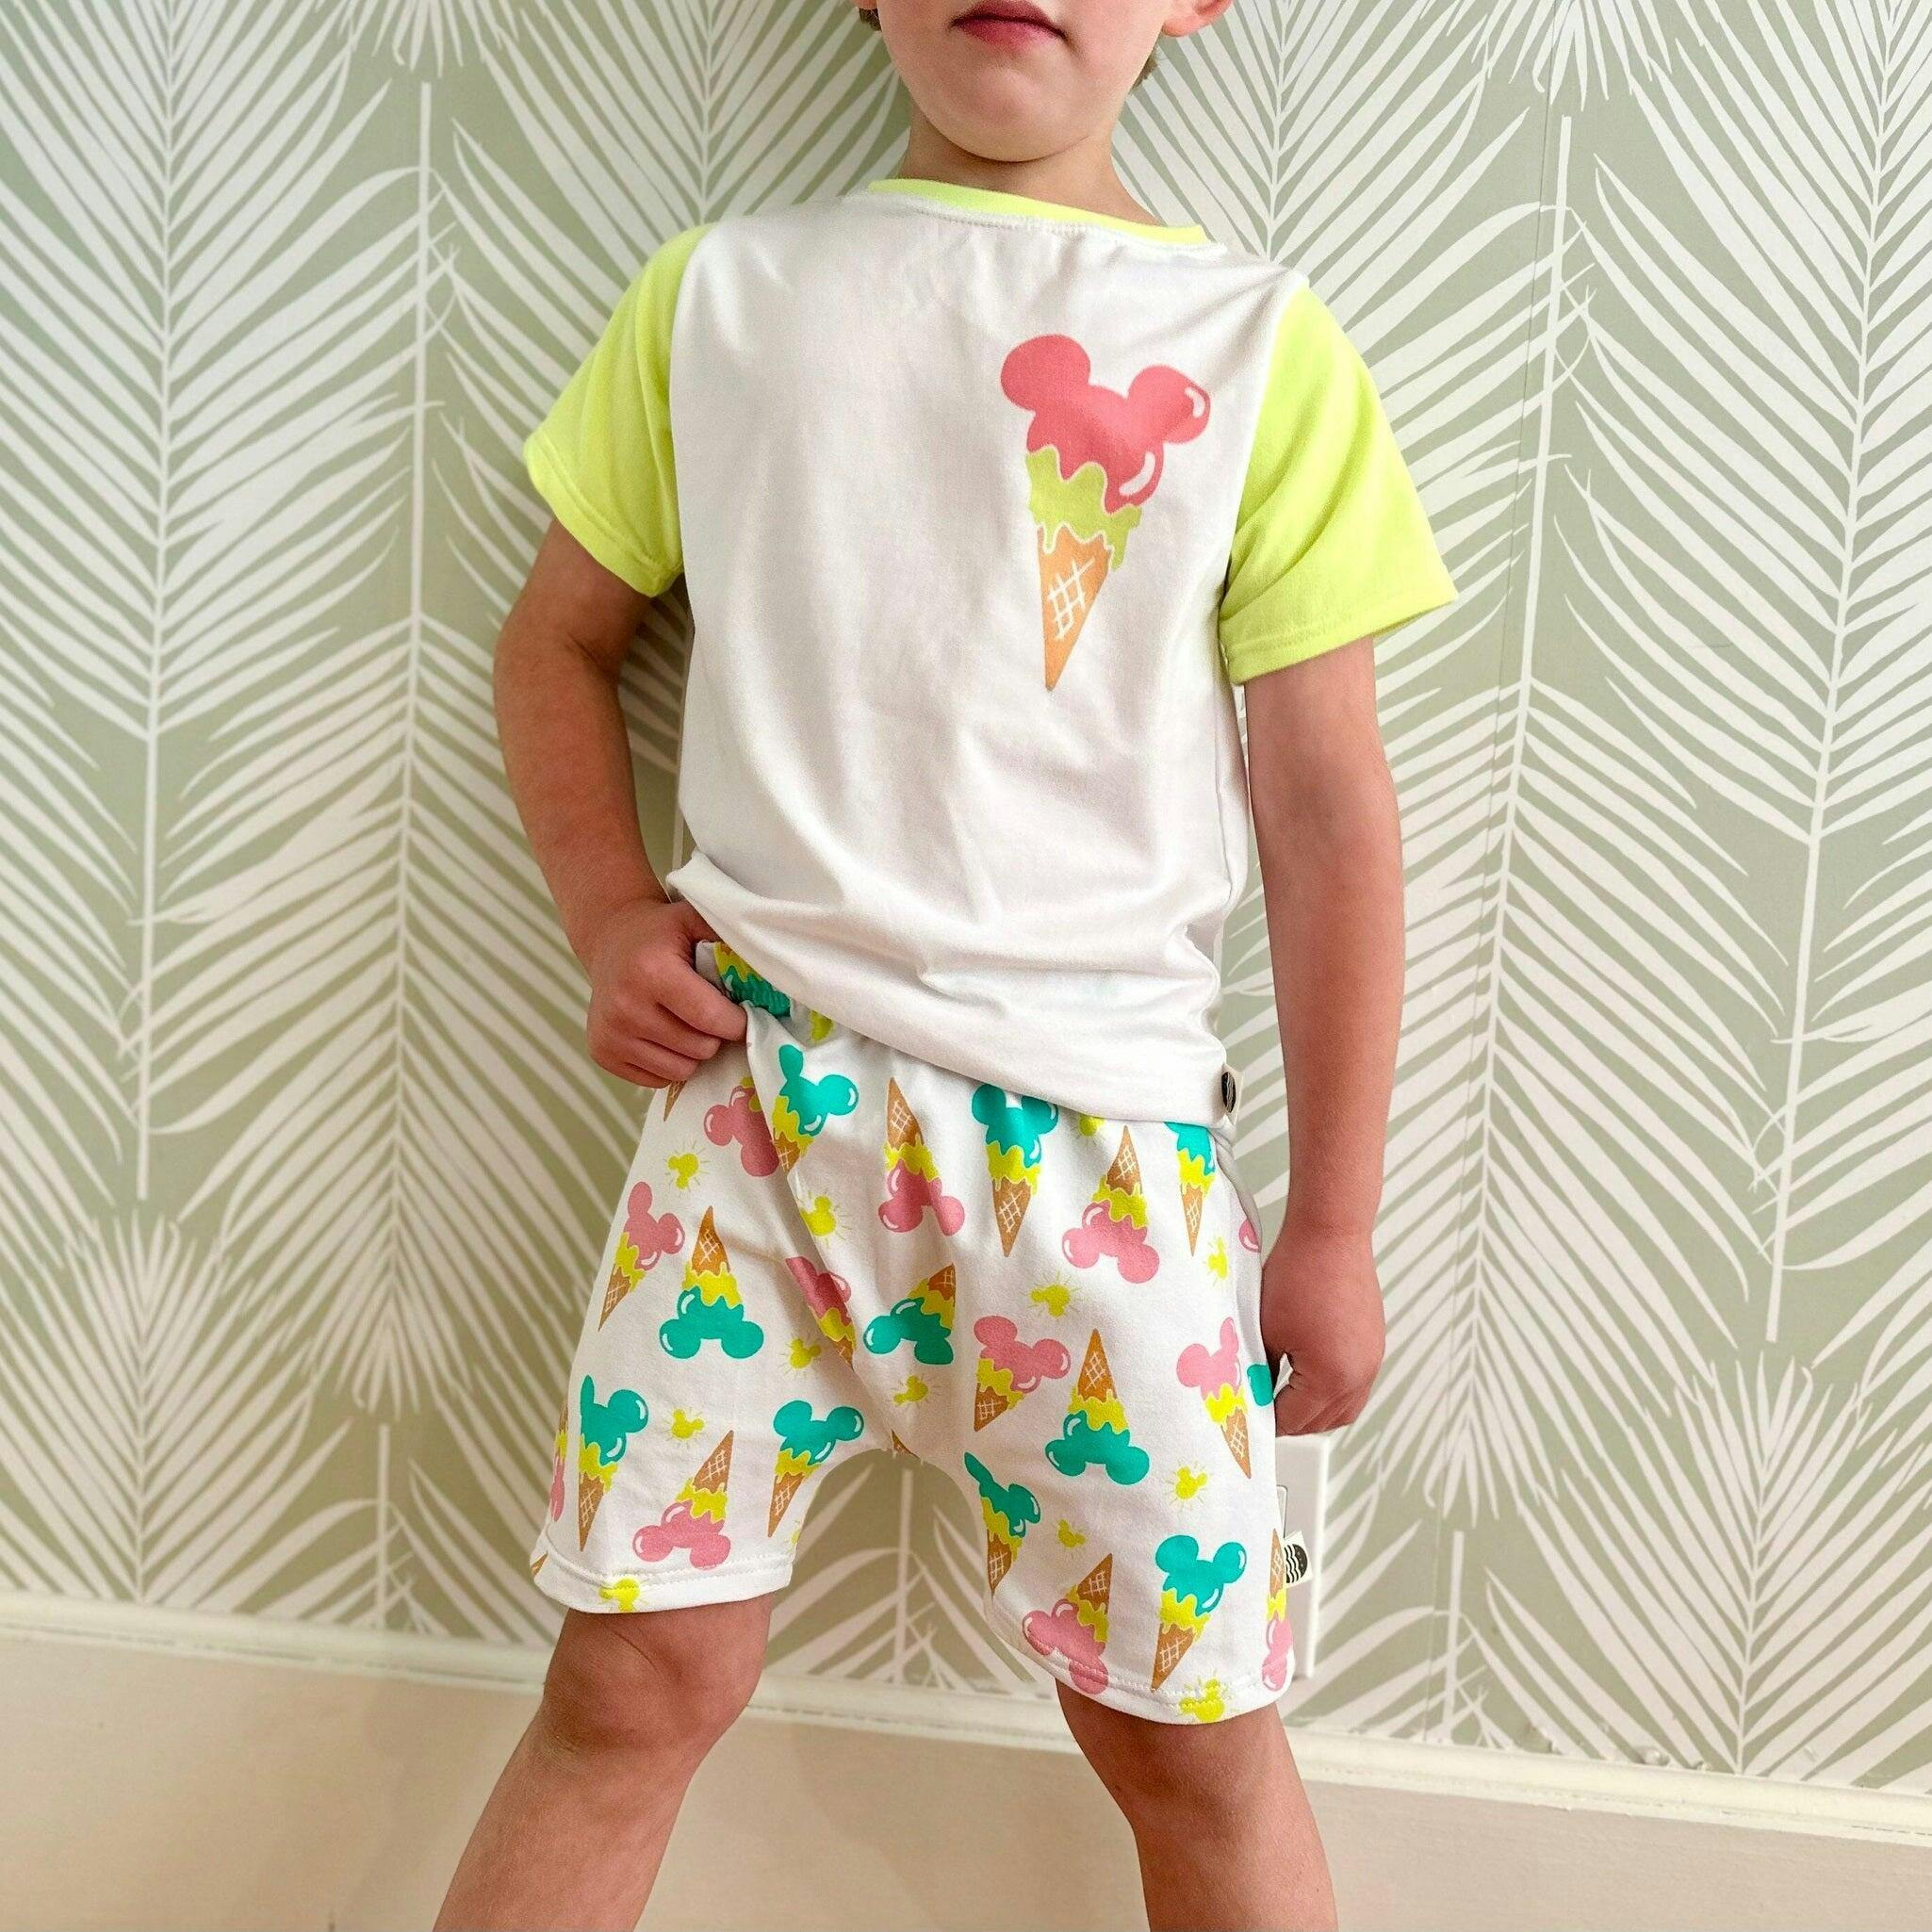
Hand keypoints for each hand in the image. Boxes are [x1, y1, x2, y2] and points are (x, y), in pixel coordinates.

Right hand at [583, 895, 746, 1087]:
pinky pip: (656, 1079)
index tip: (745, 1015)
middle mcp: (625, 1007)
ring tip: (686, 1023)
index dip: (737, 1022)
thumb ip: (729, 942)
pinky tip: (663, 1033)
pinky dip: (669, 1062)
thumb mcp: (695, 920)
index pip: (710, 1018)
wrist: (609, 939)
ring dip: (693, 1052)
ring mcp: (610, 1034)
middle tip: (710, 1015)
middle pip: (699, 1049)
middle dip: (715, 1035)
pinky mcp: (602, 1053)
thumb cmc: (661, 932)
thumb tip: (770, 972)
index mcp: (651, 972)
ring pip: (680, 1071)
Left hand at [1260, 1220, 1385, 1434]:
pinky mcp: (1374, 1345)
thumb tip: (1253, 1391)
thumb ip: (1260, 1369)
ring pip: (1344, 1409)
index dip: (1267, 1421)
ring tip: (1286, 1398)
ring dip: (1316, 1411)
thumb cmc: (1297, 1275)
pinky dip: (1334, 1392)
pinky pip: (1356, 1386)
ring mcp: (1371, 1360)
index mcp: (1331, 1378)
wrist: (1330, 1235)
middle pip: (1323, 1422)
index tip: (1249, 1418)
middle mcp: (1359, 1376)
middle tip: (1263, 1409)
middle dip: (1293, 1421)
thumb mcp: (1265, 1330)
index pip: (1294, 1421)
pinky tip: (1309, 1377)